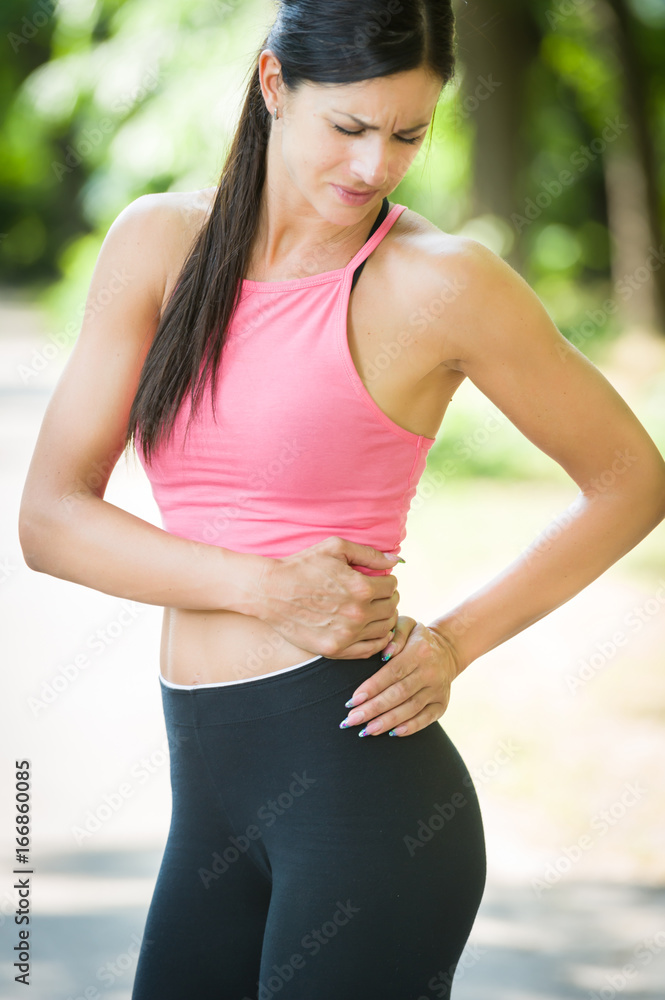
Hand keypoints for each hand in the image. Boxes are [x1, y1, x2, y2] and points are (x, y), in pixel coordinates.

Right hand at [252, 537, 402, 659]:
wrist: (269, 590)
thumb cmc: (302, 565)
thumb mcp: (335, 548)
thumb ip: (369, 554)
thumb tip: (396, 561)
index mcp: (361, 587)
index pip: (392, 586)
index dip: (388, 581)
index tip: (379, 580)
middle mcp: (357, 614)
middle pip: (391, 608)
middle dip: (388, 598)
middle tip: (379, 595)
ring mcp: (346, 635)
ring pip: (385, 629)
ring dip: (385, 618)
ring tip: (374, 610)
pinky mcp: (334, 649)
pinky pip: (370, 650)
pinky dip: (378, 640)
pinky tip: (372, 630)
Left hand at [338, 622, 460, 737]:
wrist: (447, 649)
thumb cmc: (416, 638)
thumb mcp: (407, 625)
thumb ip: (395, 634)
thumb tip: (385, 654)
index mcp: (419, 652)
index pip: (392, 672)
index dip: (372, 688)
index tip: (352, 701)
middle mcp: (430, 672)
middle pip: (399, 694)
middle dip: (374, 709)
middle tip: (351, 720)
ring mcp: (438, 690)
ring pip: (411, 708)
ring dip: (387, 721)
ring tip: (366, 731)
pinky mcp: (442, 703)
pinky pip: (427, 718)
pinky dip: (410, 727)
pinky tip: (392, 733)